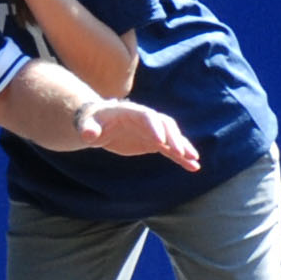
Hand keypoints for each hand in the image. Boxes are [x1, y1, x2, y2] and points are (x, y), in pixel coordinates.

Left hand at [76, 100, 199, 170]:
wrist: (98, 123)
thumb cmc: (91, 122)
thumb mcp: (86, 125)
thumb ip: (88, 128)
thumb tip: (88, 134)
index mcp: (130, 112)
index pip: (146, 117)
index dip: (154, 127)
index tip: (160, 141)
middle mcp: (146, 120)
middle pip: (164, 125)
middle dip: (173, 138)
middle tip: (180, 152)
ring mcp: (151, 131)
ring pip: (172, 137)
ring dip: (183, 147)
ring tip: (194, 159)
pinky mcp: (153, 142)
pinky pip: (170, 149)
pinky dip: (181, 157)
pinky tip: (193, 166)